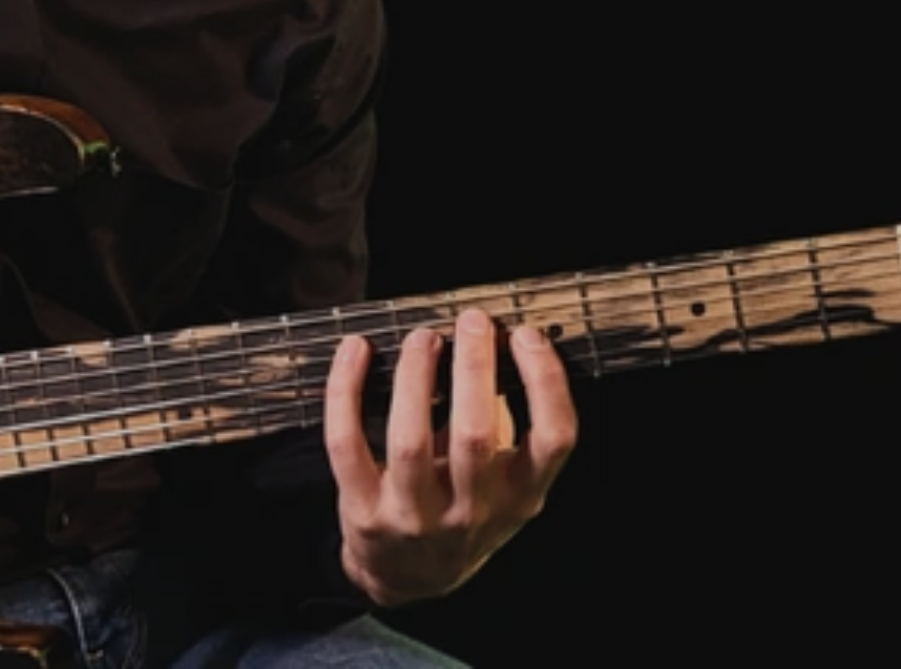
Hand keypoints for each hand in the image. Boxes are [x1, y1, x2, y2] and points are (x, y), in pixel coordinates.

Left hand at [323, 307, 576, 606]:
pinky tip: (356, 351)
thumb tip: (499, 342)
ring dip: (415, 377)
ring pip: (411, 439)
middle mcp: (472, 511)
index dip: (546, 382)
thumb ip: (509, 426)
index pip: (553, 439)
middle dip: (474, 369)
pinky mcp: (363, 512)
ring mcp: (414, 517)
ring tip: (423, 337)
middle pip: (477, 436)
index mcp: (521, 497)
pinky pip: (347, 443)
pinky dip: (346, 392)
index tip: (527, 335)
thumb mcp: (505, 484)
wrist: (409, 578)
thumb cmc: (464, 510)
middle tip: (472, 321)